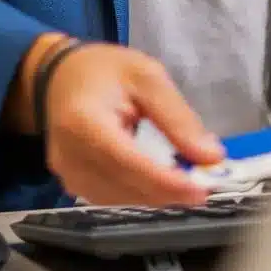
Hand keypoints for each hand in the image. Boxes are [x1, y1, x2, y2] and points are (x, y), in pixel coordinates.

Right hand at [41, 43, 223, 206]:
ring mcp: (67, 174)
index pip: (126, 161)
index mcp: (83, 122)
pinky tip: (161, 182)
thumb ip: (178, 118)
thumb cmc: (103, 71)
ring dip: (156, 195)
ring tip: (187, 180)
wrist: (59, 78)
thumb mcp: (147, 76)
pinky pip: (112, 198)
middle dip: (168, 191)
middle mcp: (69, 156)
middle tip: (206, 184)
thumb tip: (211, 156)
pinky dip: (141, 193)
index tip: (201, 190)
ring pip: (121, 199)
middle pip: (125, 186)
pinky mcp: (72, 184)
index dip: (164, 181)